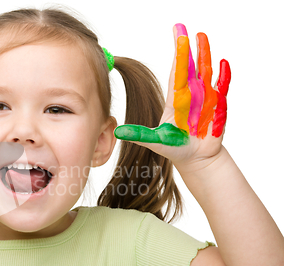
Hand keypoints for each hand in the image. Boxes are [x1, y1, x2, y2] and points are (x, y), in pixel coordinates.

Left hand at [114, 24, 230, 166]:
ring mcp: (206, 99)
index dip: (178, 54)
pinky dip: (223, 77)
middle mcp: (192, 94)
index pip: (177, 72)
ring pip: (206, 73)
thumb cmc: (175, 147)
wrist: (195, 159)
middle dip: (188, 48)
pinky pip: (221, 89)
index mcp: (176, 98)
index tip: (177, 36)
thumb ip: (138, 134)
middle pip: (190, 67)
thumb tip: (117, 132)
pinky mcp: (218, 108)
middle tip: (185, 30)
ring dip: (205, 56)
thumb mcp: (154, 140)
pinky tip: (222, 64)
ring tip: (202, 37)